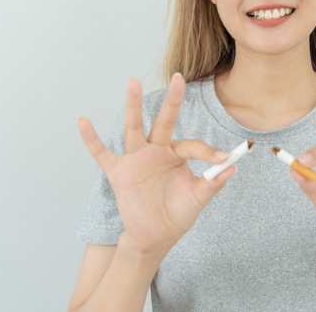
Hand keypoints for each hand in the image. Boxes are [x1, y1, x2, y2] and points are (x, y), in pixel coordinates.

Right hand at [77, 74, 235, 254]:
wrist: (154, 238)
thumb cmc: (176, 215)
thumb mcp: (197, 199)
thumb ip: (212, 183)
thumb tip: (232, 168)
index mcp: (177, 156)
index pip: (192, 145)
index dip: (209, 152)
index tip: (224, 159)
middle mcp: (156, 152)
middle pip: (164, 122)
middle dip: (172, 101)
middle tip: (179, 78)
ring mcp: (136, 160)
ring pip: (135, 128)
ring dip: (133, 105)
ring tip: (133, 82)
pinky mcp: (119, 173)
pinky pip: (102, 154)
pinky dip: (91, 139)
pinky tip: (83, 121)